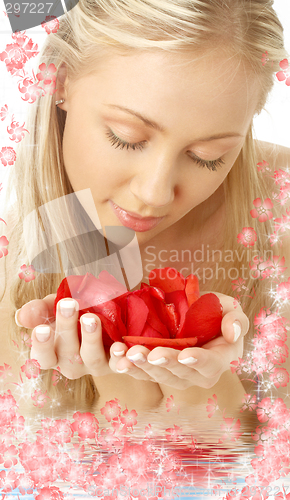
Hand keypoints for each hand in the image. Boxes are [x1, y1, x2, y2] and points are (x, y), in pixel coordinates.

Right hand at [15, 295, 111, 378]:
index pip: (42, 357)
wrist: (108, 313)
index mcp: (53, 353)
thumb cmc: (75, 312)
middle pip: (67, 354)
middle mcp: (73, 364)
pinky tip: (120, 346)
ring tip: (91, 318)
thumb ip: (39, 310)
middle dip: (67, 328)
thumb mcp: (55, 307)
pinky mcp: (116, 362)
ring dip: (91, 339)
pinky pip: (119, 364)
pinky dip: (120, 358)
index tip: (43, 328)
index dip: (42, 345)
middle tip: (69, 304)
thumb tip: (23, 316)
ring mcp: (95, 365)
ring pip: (92, 359)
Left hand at [109, 292, 248, 389]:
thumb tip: (232, 332)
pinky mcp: (157, 371)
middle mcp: (197, 374)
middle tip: (145, 352)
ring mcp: (176, 375)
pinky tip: (118, 359)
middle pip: (180, 373)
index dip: (199, 360)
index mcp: (219, 360)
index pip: (210, 364)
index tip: (186, 354)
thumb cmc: (217, 314)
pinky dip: (130, 367)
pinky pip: (143, 373)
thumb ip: (237, 319)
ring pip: (158, 376)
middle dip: (162, 363)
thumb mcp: (230, 309)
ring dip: (141, 367)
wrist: (196, 318)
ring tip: (126, 354)